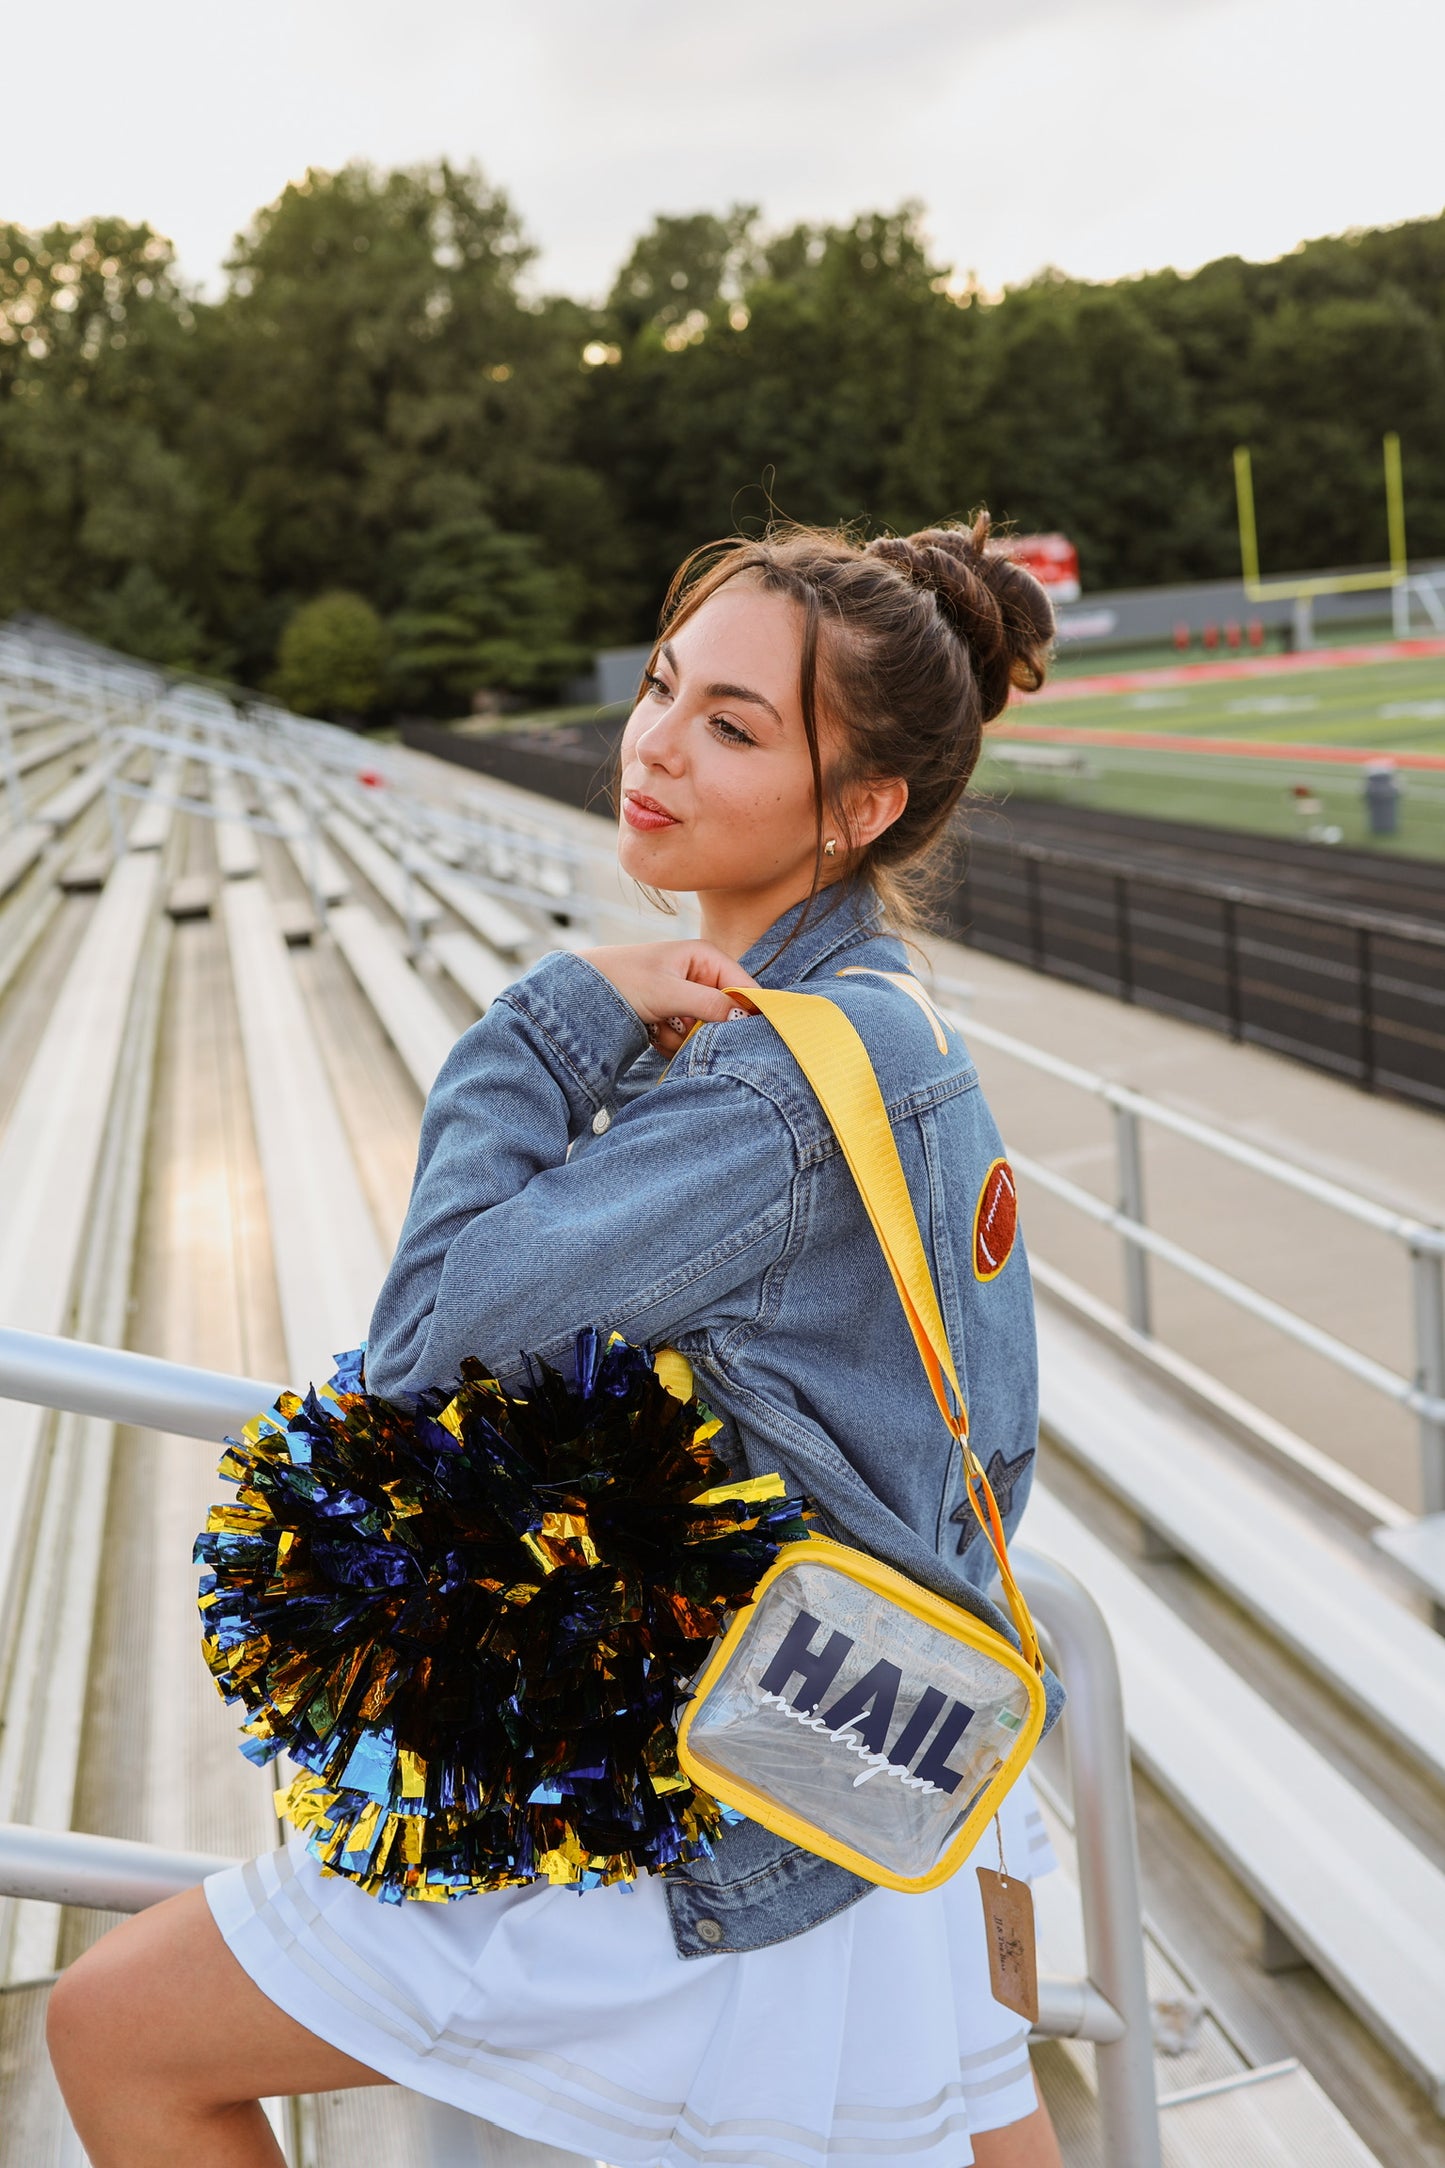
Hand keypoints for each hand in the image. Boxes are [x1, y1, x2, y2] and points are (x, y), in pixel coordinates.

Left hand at [580, 941, 759, 1055]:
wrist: (578, 994)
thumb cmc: (621, 980)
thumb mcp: (667, 991)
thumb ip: (708, 1004)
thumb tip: (745, 1018)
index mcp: (706, 957)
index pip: (745, 987)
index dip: (751, 1012)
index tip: (749, 1037)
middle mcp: (701, 976)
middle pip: (727, 1014)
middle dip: (703, 1028)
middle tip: (679, 1026)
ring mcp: (688, 999)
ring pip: (706, 1032)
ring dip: (683, 1038)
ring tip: (657, 1026)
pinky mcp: (675, 1018)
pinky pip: (687, 1040)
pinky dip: (670, 1042)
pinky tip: (651, 1032)